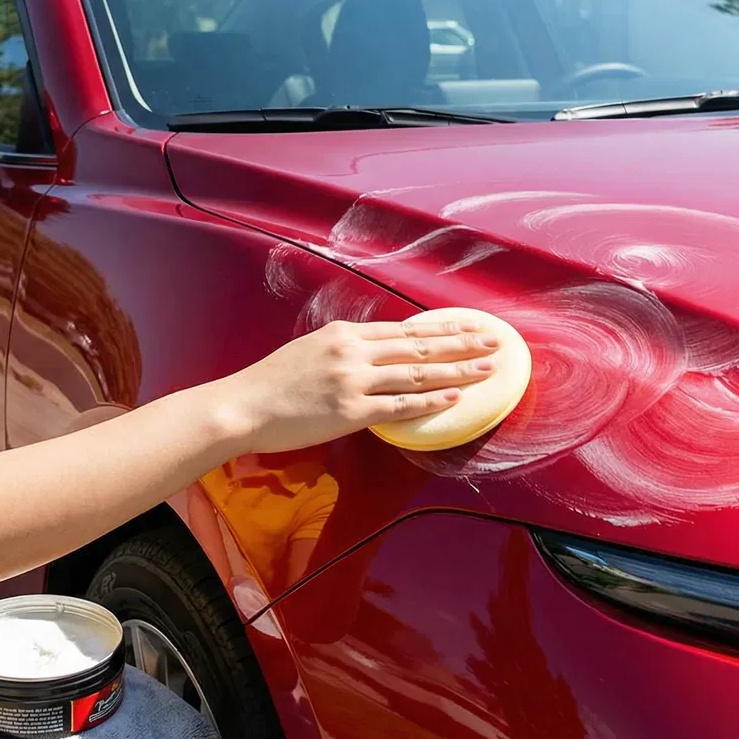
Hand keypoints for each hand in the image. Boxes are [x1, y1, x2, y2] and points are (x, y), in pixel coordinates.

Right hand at [206, 319, 500, 455]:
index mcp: (344, 335)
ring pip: (417, 374)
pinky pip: (400, 406)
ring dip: (458, 370)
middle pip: (419, 347)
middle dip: (462, 343)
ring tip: (488, 368)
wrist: (243, 406)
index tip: (469, 327)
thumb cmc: (271, 383)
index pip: (405, 331)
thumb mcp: (310, 352)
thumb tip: (377, 355)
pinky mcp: (350, 411)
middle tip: (495, 341)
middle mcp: (353, 352)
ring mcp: (353, 381)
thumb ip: (345, 351)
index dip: (442, 330)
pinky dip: (430, 401)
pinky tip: (455, 397)